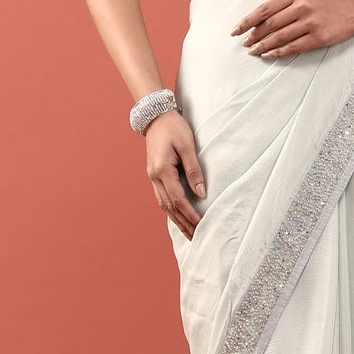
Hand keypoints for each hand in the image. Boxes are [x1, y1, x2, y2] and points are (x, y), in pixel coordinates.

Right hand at [144, 110, 205, 240]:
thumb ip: (194, 170)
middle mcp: (154, 177)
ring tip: (189, 233)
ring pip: (164, 204)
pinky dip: (171, 210)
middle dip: (183, 223)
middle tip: (196, 237)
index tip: (201, 224)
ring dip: (177, 219)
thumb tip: (201, 193)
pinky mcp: (154, 175)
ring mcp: (152, 177)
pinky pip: (162, 197)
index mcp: (162, 170)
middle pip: (169, 206)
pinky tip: (178, 217)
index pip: (177, 198)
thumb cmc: (174, 128)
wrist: (155, 117)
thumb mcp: (187, 146)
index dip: (189, 213)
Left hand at [230, 0, 353, 58]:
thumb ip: (284, 4)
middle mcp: (301, 6)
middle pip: (269, 24)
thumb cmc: (326, 2)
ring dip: (262, 45)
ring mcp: (310, 22)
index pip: (264, 8)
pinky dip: (278, 52)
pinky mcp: (318, 37)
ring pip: (279, 37)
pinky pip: (293, 47)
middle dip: (253, 35)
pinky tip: (268, 55)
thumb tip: (259, 21)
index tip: (236, 29)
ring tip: (253, 51)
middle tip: (244, 43)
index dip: (248, 21)